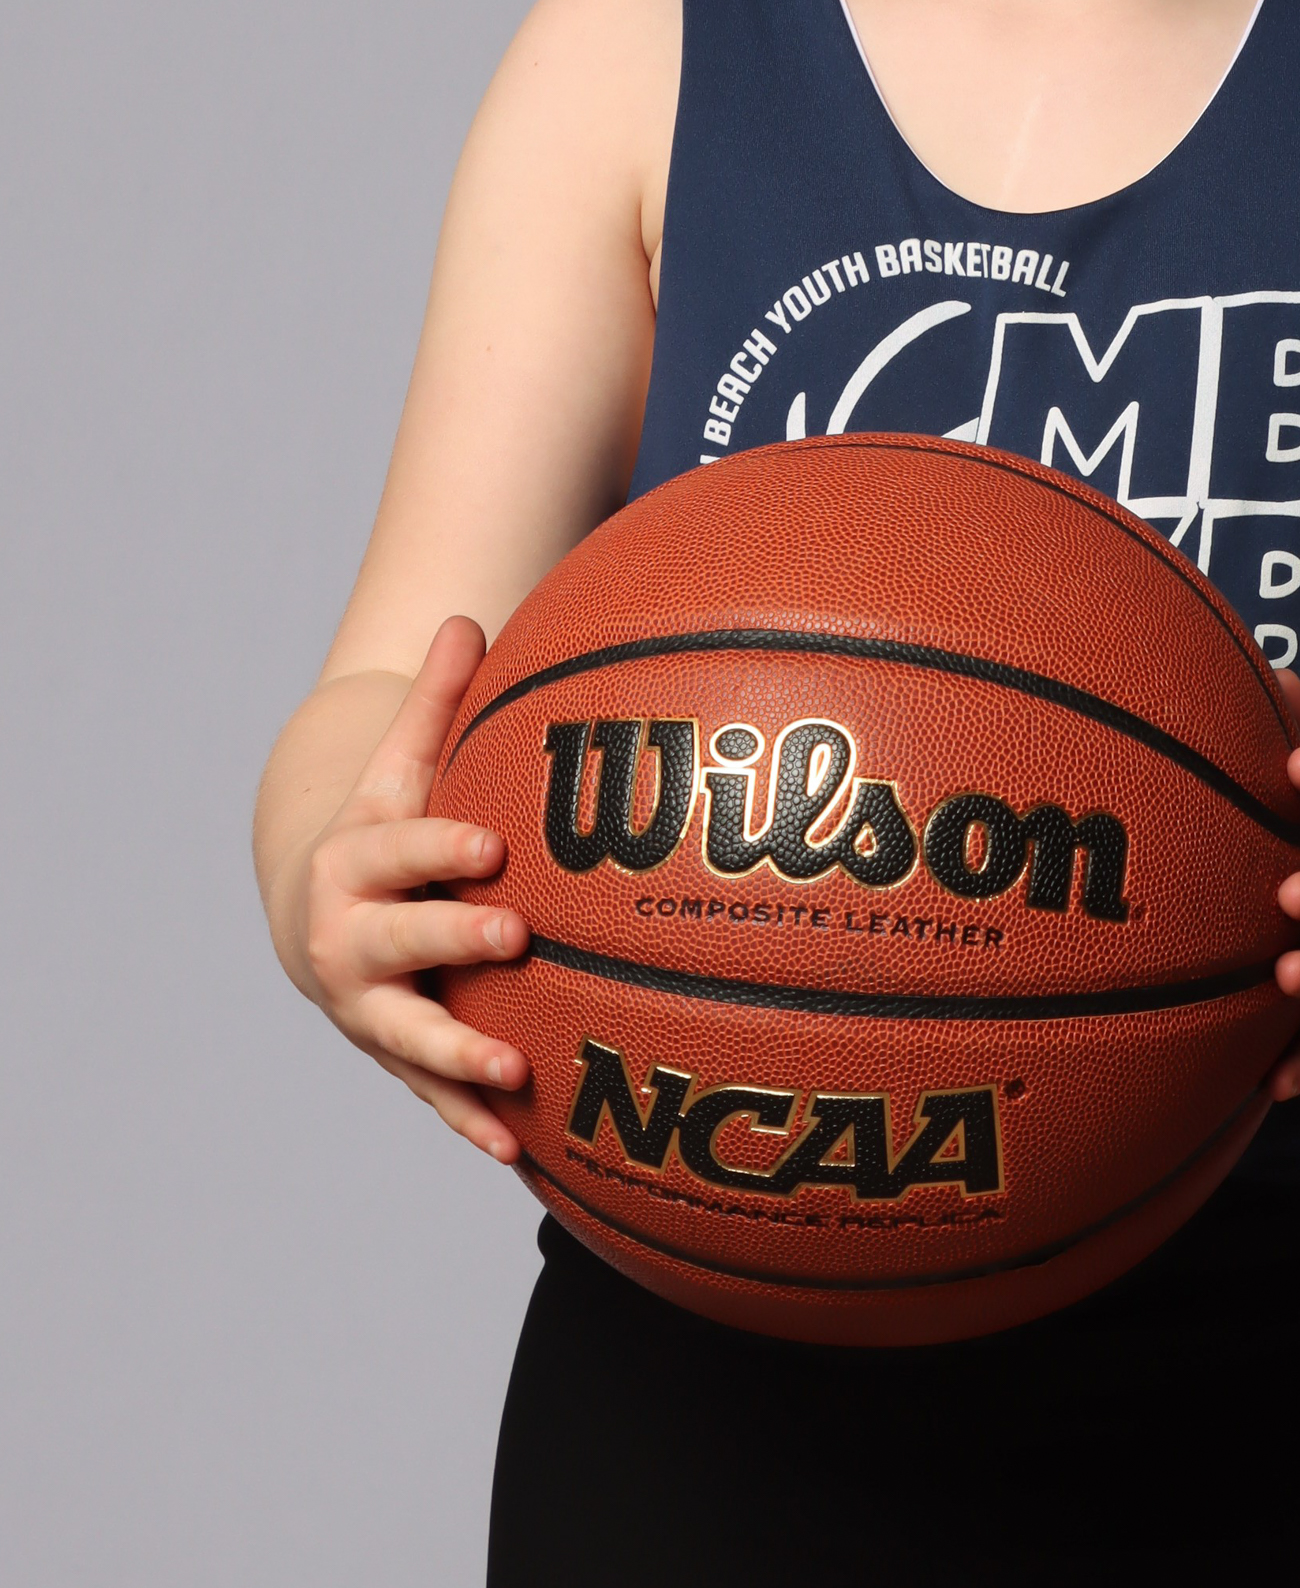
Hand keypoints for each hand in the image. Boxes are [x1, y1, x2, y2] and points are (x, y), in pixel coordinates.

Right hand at [288, 617, 529, 1159]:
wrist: (318, 916)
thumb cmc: (388, 828)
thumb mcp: (400, 764)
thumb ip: (435, 700)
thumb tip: (464, 617)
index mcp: (359, 859)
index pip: (402, 848)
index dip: (441, 847)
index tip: (492, 844)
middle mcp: (352, 939)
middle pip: (401, 941)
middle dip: (451, 942)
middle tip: (512, 937)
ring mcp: (370, 1006)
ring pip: (411, 1033)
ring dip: (459, 1055)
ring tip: (514, 1068)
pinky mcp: (394, 1055)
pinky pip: (431, 1095)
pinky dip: (468, 1122)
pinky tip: (515, 1150)